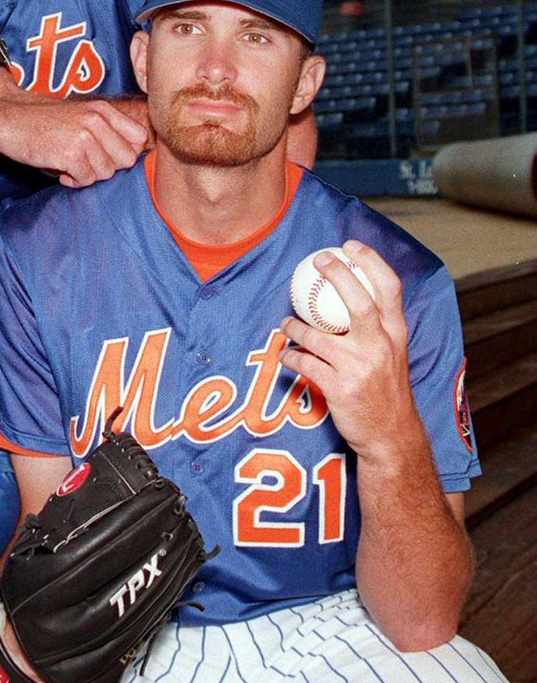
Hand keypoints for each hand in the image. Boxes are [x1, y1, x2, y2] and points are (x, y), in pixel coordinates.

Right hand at [0, 98, 148, 186]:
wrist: (8, 123)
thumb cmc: (43, 122)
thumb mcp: (79, 114)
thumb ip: (106, 128)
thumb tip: (134, 153)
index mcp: (102, 110)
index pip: (139, 137)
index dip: (127, 152)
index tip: (110, 157)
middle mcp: (97, 121)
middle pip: (127, 159)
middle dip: (109, 167)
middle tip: (88, 164)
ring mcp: (84, 137)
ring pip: (107, 172)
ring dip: (89, 175)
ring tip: (70, 166)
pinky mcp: (70, 155)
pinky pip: (86, 180)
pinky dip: (74, 181)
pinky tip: (62, 172)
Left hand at [279, 240, 420, 463]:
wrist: (391, 437)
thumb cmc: (386, 390)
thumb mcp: (393, 354)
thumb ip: (376, 327)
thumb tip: (348, 293)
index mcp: (397, 334)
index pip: (391, 289)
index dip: (371, 262)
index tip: (351, 246)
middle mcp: (381, 347)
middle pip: (359, 301)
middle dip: (337, 275)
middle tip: (317, 260)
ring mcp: (360, 367)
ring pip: (318, 335)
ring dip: (294, 327)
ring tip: (285, 324)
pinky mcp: (339, 388)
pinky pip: (304, 363)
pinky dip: (290, 357)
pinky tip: (286, 356)